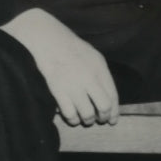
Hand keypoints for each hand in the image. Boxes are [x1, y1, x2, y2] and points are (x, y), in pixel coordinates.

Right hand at [2, 7, 119, 125]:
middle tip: (99, 119)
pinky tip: (73, 117)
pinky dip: (73, 119)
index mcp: (100, 68)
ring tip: (85, 119)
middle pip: (103, 107)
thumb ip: (101, 74)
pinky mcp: (58, 90)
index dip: (114, 111)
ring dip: (88, 120)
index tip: (112, 119)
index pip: (113, 96)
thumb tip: (107, 96)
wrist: (47, 40)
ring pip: (87, 114)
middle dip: (103, 117)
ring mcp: (73, 85)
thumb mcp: (92, 55)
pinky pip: (70, 114)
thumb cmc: (69, 46)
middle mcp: (89, 77)